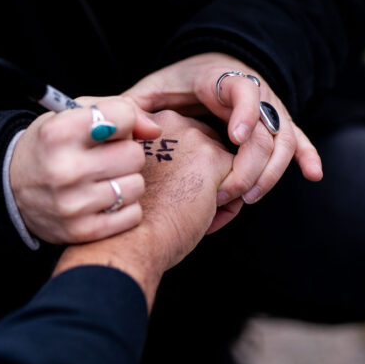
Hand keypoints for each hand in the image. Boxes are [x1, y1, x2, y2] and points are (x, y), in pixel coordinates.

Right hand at [11, 96, 161, 243]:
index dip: (123, 121)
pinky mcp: (83, 231)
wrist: (12, 190)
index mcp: (58, 133)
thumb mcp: (72, 116)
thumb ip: (118, 110)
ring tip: (104, 180)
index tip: (111, 129)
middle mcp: (64, 169)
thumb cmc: (51, 147)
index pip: (123, 116)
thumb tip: (154, 130)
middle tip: (107, 158)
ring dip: (126, 182)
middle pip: (134, 155)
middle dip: (126, 154)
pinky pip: (133, 214)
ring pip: (136, 186)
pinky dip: (124, 208)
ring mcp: (73, 204)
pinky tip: (104, 201)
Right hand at [54, 110, 234, 309]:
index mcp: (144, 126)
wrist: (128, 240)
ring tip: (194, 217)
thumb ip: (156, 163)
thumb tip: (185, 171)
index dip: (181, 173)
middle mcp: (167, 123)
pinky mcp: (211, 157)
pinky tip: (207, 220)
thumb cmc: (125, 220)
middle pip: (205, 150)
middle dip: (203, 180)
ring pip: (223, 164)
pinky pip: (239, 180)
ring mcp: (190, 137)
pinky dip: (228, 205)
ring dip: (216, 193)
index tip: (164, 196)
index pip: (183, 143)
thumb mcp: (135, 178)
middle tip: (182, 209)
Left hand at [123, 52, 321, 205]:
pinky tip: (314, 175)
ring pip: (283, 140)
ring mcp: (268, 110)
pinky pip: (297, 141)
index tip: (236, 138)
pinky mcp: (276, 126)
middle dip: (250, 164)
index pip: (244, 90)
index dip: (245, 113)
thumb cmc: (174, 86)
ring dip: (271, 172)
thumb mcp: (152, 90)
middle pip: (266, 127)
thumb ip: (138, 107)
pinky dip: (307, 156)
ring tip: (247, 198)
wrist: (205, 71)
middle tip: (228, 193)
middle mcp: (254, 93)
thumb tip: (136, 127)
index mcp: (222, 80)